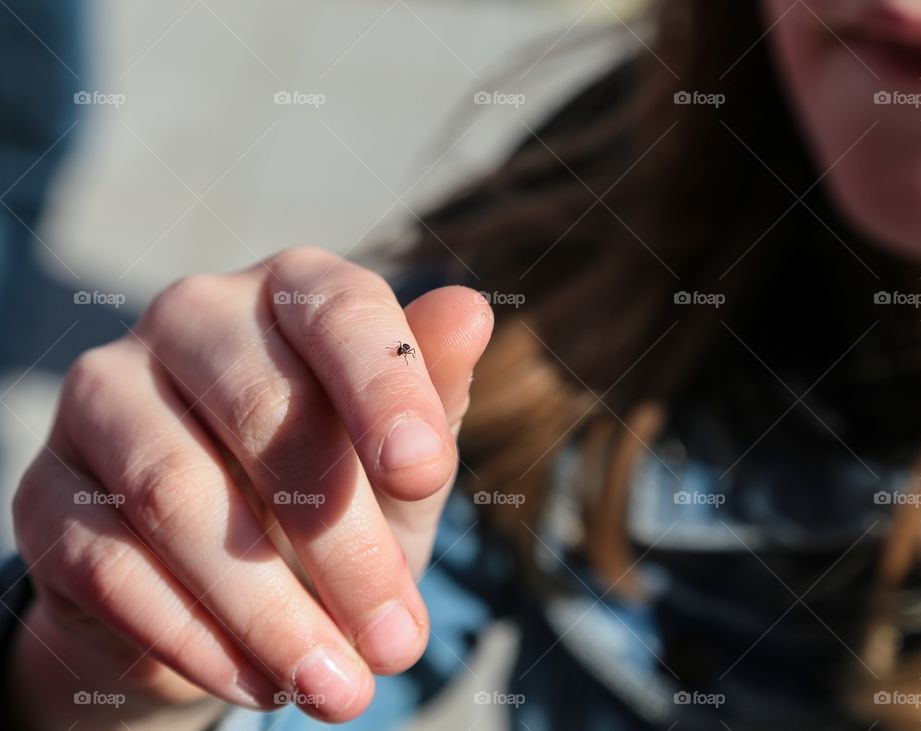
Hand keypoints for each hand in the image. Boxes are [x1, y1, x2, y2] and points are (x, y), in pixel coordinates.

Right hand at [11, 247, 492, 726]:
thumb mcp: (396, 454)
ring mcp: (106, 394)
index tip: (424, 474)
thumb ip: (430, 386)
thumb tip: (473, 311)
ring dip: (269, 611)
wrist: (220, 569)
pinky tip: (257, 682)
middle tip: (399, 642)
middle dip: (344, 545)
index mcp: (290, 291)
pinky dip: (193, 637)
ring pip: (177, 493)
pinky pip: (110, 562)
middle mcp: (192, 319)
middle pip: (262, 412)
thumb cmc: (332, 492)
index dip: (386, 388)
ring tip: (339, 688)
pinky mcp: (49, 487)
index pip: (340, 310)